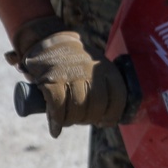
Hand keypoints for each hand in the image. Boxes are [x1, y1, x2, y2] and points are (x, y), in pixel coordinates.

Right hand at [9, 22, 125, 137]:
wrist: (49, 42)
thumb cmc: (75, 63)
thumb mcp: (95, 68)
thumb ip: (102, 89)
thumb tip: (105, 121)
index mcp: (106, 68)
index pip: (118, 96)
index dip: (112, 114)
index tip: (104, 122)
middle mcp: (91, 70)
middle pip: (97, 105)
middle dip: (89, 119)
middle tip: (81, 120)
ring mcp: (71, 74)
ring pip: (78, 107)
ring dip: (72, 120)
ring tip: (68, 120)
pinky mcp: (52, 79)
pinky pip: (58, 106)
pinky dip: (57, 119)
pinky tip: (56, 125)